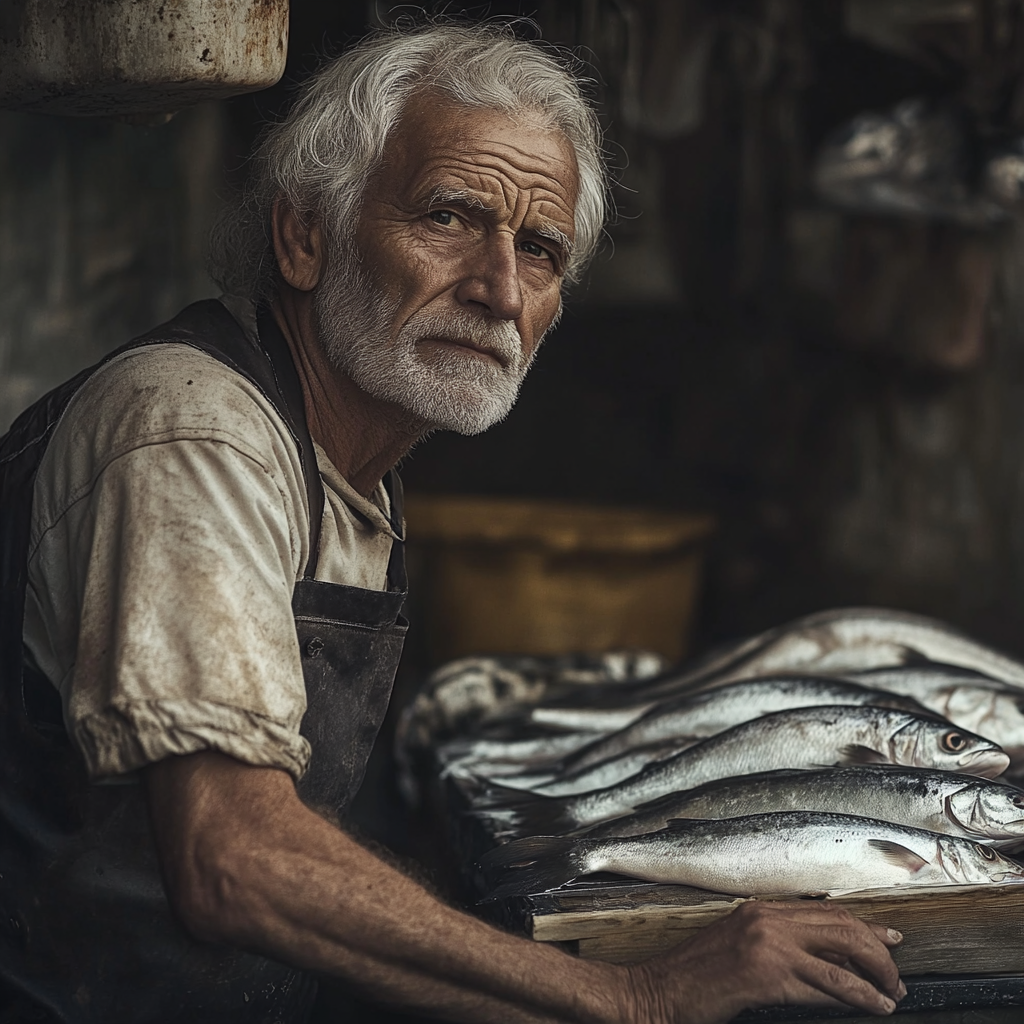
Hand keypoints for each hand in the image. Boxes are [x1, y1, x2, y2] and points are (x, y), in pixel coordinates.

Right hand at [621, 900, 904, 1023]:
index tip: (889, 938)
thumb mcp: (736, 945)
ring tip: (891, 996)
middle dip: (877, 953)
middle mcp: (767, 919)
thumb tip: (819, 955)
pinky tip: (871, 1006)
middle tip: (895, 976)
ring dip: (875, 980)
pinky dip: (856, 997)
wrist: (658, 990)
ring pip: (841, 957)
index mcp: (760, 909)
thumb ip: (773, 942)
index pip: (826, 911)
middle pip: (841, 927)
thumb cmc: (694, 975)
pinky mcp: (766, 975)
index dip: (864, 925)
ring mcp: (767, 945)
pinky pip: (826, 986)